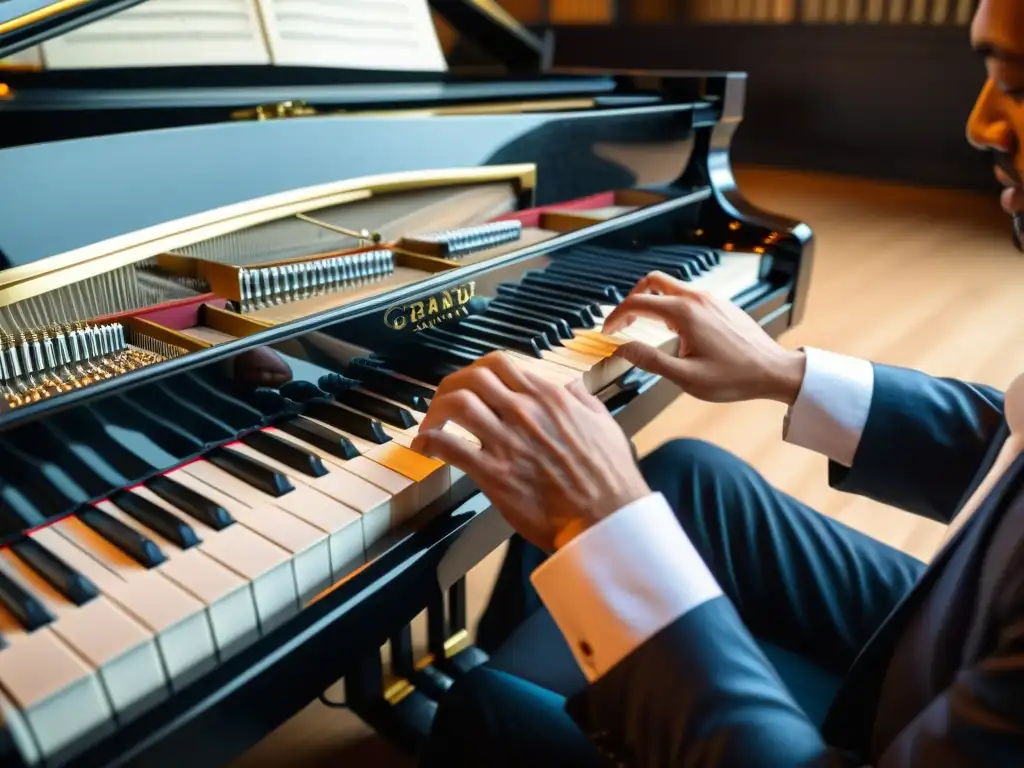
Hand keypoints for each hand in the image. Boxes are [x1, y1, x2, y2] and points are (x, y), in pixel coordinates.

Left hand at [410, 352, 650, 550]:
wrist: (605, 517)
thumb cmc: (609, 477)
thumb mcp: (603, 423)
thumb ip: (582, 399)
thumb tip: (569, 386)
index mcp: (549, 397)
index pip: (500, 363)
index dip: (476, 370)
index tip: (469, 384)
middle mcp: (525, 411)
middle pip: (472, 378)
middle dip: (450, 386)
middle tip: (443, 402)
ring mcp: (508, 441)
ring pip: (457, 405)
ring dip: (436, 411)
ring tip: (431, 424)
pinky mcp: (495, 474)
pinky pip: (450, 447)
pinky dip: (430, 443)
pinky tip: (425, 447)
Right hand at [603, 271, 805, 404]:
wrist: (773, 371)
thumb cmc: (734, 377)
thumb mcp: (686, 377)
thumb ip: (650, 360)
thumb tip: (622, 349)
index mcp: (685, 314)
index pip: (637, 303)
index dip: (616, 316)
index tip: (608, 332)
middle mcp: (697, 298)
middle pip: (652, 281)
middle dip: (632, 297)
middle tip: (624, 321)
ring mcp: (711, 298)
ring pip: (671, 287)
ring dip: (653, 302)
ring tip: (646, 328)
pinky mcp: (720, 304)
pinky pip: (688, 295)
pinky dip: (671, 306)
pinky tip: (674, 330)